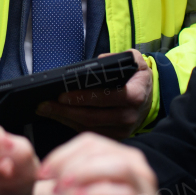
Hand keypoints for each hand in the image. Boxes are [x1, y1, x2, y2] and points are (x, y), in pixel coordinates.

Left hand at [35, 133, 178, 194]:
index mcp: (123, 158)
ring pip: (118, 165)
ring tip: (63, 187)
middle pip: (100, 149)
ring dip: (84, 173)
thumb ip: (77, 180)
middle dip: (68, 162)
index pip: (90, 142)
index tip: (43, 173)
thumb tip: (45, 174)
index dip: (62, 153)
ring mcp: (145, 190)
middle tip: (49, 182)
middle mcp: (137, 168)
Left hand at [37, 50, 151, 137]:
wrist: (150, 99)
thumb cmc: (137, 78)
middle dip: (65, 110)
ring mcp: (123, 130)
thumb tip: (101, 60)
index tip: (63, 94)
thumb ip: (123, 57)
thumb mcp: (136, 61)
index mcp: (135, 96)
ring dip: (64, 118)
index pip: (106, 98)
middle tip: (45, 104)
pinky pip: (90, 132)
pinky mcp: (115, 137)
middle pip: (92, 116)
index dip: (83, 97)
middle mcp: (129, 116)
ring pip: (88, 127)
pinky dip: (72, 125)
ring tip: (46, 109)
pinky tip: (59, 116)